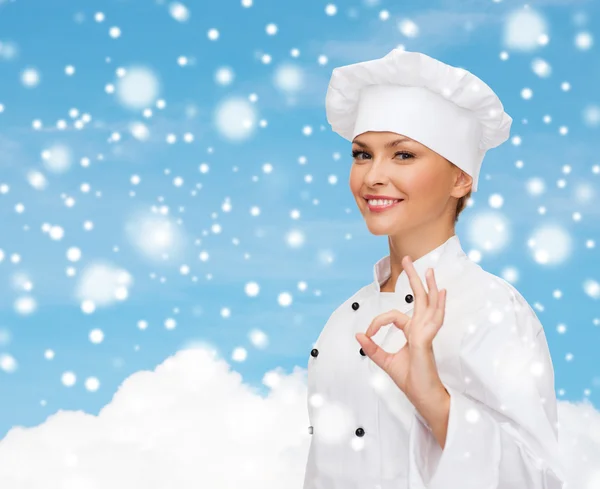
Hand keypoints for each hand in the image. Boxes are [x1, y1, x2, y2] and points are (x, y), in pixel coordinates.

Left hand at [356, 255, 447, 409]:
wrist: (424, 398)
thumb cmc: (411, 380)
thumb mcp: (385, 362)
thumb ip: (372, 349)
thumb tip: (358, 334)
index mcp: (412, 332)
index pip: (394, 316)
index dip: (376, 322)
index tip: (366, 335)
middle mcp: (421, 330)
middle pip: (419, 299)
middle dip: (414, 278)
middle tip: (409, 258)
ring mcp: (426, 334)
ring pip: (428, 305)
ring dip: (429, 286)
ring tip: (429, 269)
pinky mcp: (426, 342)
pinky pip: (431, 322)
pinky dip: (437, 306)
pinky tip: (440, 292)